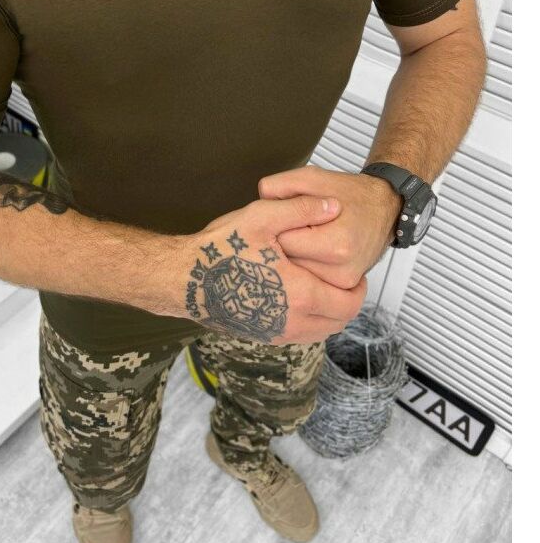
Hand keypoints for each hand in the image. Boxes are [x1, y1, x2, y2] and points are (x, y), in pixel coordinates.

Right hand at [178, 195, 366, 344]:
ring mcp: (277, 333)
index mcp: (300, 294)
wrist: (183, 280)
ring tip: (324, 287)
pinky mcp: (263, 337)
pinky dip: (311, 321)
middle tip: (346, 281)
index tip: (356, 273)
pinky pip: (301, 335)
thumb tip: (333, 206)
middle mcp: (293, 321)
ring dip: (330, 313)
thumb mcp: (262, 217)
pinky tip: (300, 297)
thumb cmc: (220, 249)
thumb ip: (301, 209)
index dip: (359, 288)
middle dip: (348, 301)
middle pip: (339, 321)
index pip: (348, 301)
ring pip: (321, 332)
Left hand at [258, 165, 401, 290]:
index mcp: (336, 243)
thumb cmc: (348, 193)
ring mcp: (343, 282)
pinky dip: (305, 264)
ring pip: (296, 272)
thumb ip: (281, 185)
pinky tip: (311, 248)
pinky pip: (310, 278)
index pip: (283, 242)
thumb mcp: (313, 177)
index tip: (281, 217)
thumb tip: (260, 199)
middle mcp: (341, 269)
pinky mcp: (343, 288)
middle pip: (287, 262)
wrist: (383, 209)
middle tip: (292, 225)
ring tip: (305, 235)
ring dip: (292, 256)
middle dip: (282, 243)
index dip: (276, 226)